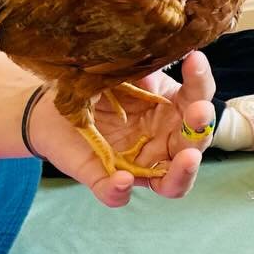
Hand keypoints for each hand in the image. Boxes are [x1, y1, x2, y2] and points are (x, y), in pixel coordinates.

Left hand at [28, 50, 216, 207]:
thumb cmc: (98, 89)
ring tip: (189, 158)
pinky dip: (120, 190)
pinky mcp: (108, 181)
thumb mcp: (120, 72)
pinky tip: (121, 179)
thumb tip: (151, 69)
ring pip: (172, 183)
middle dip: (201, 129)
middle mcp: (164, 142)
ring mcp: (139, 166)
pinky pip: (117, 194)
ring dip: (184, 172)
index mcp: (173, 111)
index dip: (200, 81)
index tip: (194, 59)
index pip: (197, 97)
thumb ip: (138, 71)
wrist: (52, 109)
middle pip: (194, 144)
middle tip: (199, 112)